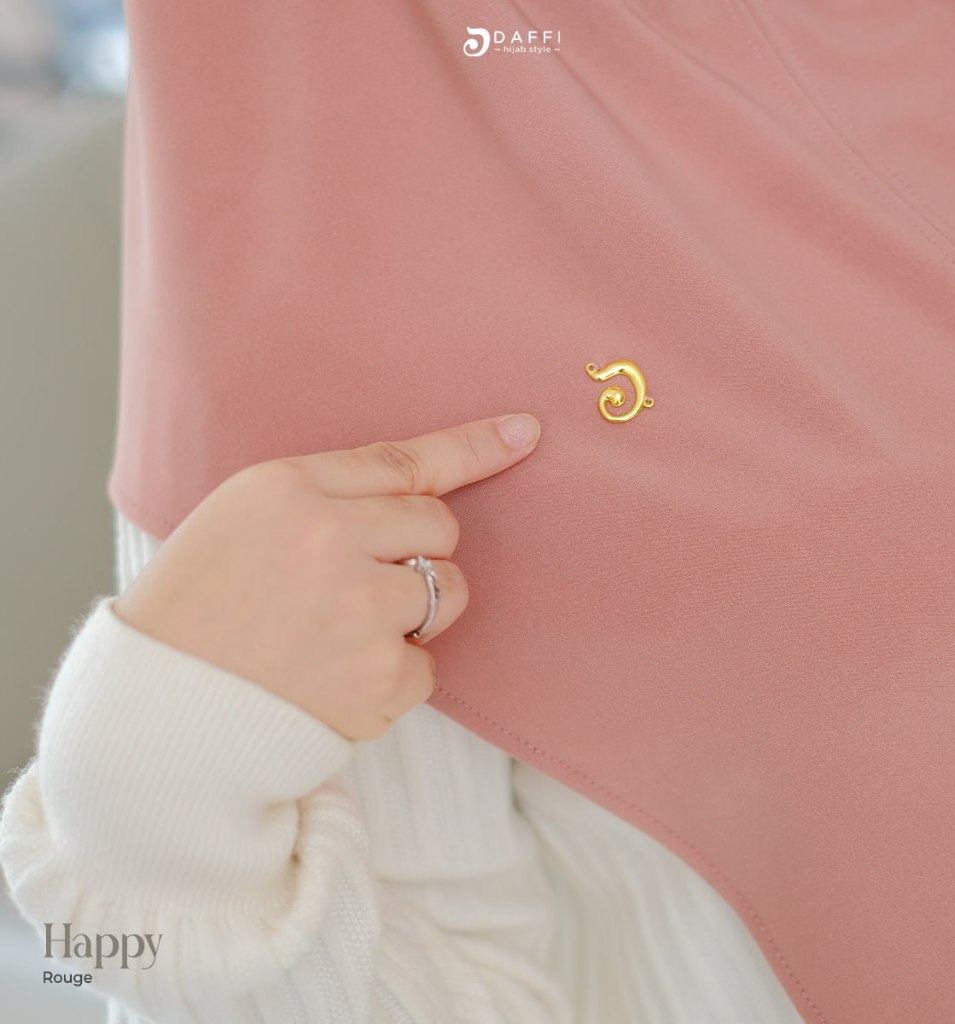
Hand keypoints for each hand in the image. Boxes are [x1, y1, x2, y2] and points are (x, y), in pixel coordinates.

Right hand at [112, 414, 541, 741]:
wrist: (160, 715)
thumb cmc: (197, 610)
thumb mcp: (241, 520)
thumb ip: (325, 494)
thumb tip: (418, 493)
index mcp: (287, 489)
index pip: (403, 461)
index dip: (473, 446)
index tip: (524, 431)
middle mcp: (328, 539)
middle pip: (438, 526)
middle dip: (419, 550)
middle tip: (359, 582)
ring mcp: (358, 609)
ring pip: (449, 591)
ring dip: (416, 610)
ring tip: (343, 634)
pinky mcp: (378, 679)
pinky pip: (429, 664)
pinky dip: (395, 675)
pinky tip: (336, 680)